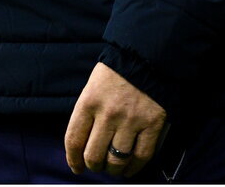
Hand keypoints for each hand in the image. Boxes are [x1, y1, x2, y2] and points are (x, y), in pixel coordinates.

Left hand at [65, 61, 166, 178]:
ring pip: (116, 161)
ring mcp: (131, 120)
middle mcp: (108, 113)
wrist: (146, 55)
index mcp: (89, 101)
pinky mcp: (152, 125)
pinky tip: (129, 168)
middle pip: (93, 156)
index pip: (73, 140)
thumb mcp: (93, 86)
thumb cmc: (116, 72)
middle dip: (93, 165)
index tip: (76, 166)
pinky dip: (134, 168)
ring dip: (113, 169)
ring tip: (113, 167)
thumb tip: (83, 144)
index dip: (72, 159)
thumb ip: (88, 113)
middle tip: (96, 165)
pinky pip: (141, 157)